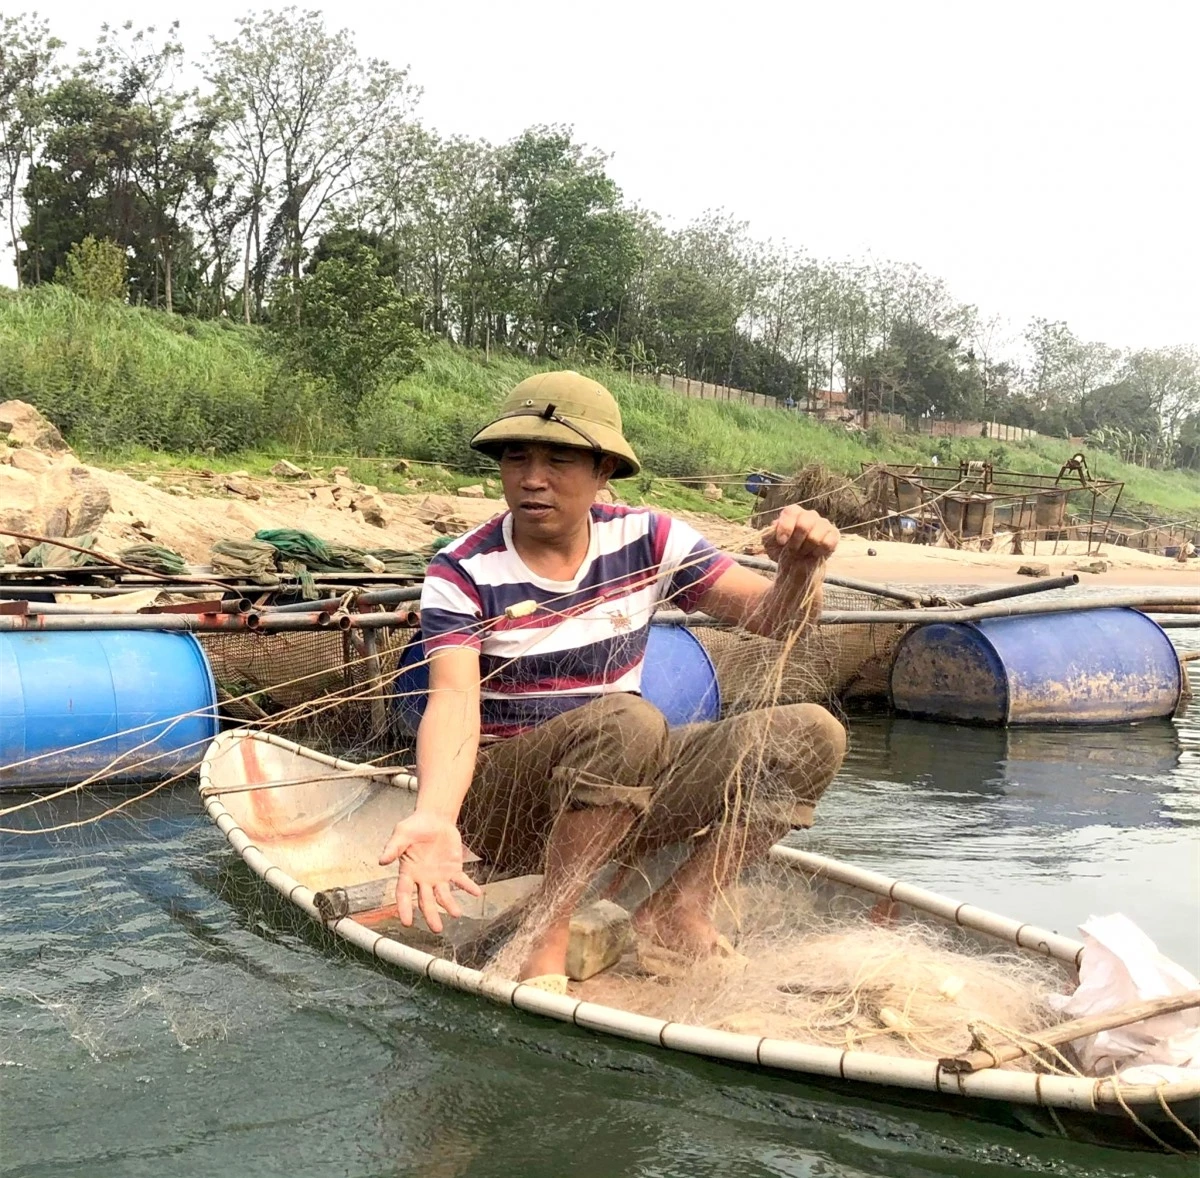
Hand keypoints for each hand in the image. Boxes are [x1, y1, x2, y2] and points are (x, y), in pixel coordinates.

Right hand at [378, 811, 482, 932]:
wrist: (434, 819)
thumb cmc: (415, 827)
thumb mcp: (401, 834)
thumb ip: (392, 847)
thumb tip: (382, 861)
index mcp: (408, 872)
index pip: (404, 894)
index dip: (405, 908)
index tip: (407, 922)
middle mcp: (423, 879)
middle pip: (426, 901)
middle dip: (431, 915)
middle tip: (436, 928)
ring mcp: (439, 876)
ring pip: (444, 895)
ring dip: (450, 905)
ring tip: (456, 913)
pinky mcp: (453, 869)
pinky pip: (462, 880)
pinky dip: (469, 886)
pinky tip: (476, 892)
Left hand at [762, 505, 838, 567]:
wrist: (797, 563)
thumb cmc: (783, 550)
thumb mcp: (770, 543)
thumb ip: (768, 534)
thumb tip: (774, 526)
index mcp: (793, 512)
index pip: (791, 512)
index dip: (785, 527)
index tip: (781, 542)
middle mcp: (809, 515)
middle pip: (804, 524)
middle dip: (795, 543)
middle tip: (792, 551)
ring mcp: (823, 523)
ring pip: (815, 537)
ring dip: (805, 550)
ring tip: (802, 553)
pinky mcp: (834, 534)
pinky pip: (827, 544)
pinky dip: (818, 553)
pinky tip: (813, 554)